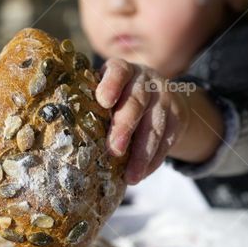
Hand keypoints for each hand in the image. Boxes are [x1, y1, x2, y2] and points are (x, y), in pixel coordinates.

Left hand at [95, 58, 186, 184]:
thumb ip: (93, 105)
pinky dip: (154, 161)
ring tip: (130, 176)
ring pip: (154, 126)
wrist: (159, 96)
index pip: (118, 72)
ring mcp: (164, 97)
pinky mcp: (177, 116)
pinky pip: (167, 141)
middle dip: (125, 127)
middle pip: (136, 102)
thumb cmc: (119, 98)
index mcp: (123, 70)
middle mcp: (145, 80)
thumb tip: (69, 137)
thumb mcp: (108, 92)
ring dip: (142, 154)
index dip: (111, 85)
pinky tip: (141, 174)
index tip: (103, 101)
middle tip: (114, 150)